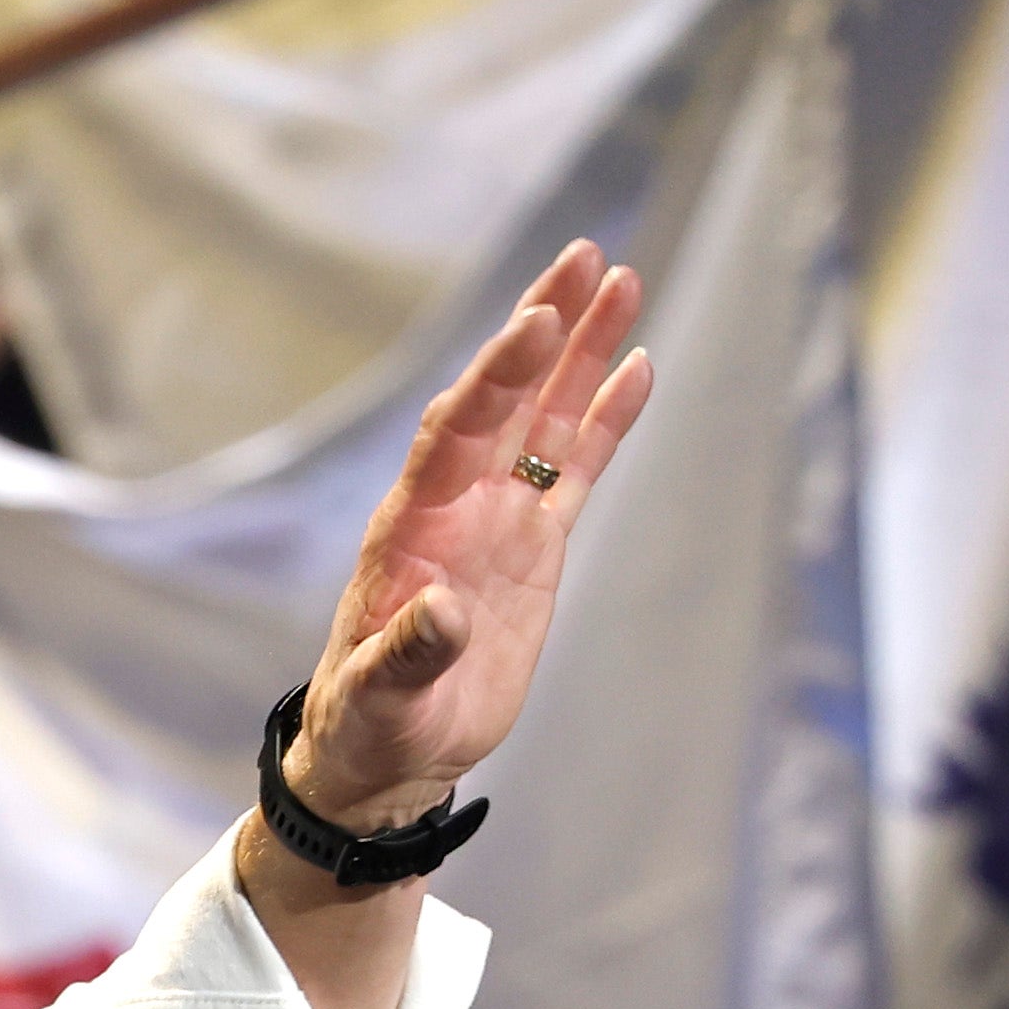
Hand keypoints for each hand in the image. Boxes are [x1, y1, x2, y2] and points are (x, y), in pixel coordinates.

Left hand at [290, 239, 652, 818]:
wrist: (389, 751)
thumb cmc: (369, 723)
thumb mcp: (378, 698)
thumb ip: (406, 653)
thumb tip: (441, 612)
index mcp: (412, 525)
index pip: (457, 429)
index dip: (497, 377)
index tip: (536, 323)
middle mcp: (457, 503)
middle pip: (506, 397)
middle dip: (542, 328)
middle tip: (584, 257)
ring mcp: (499, 517)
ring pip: (547, 417)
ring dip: (581, 352)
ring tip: (621, 280)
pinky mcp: (533, 545)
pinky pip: (577, 469)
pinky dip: (607, 420)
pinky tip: (638, 365)